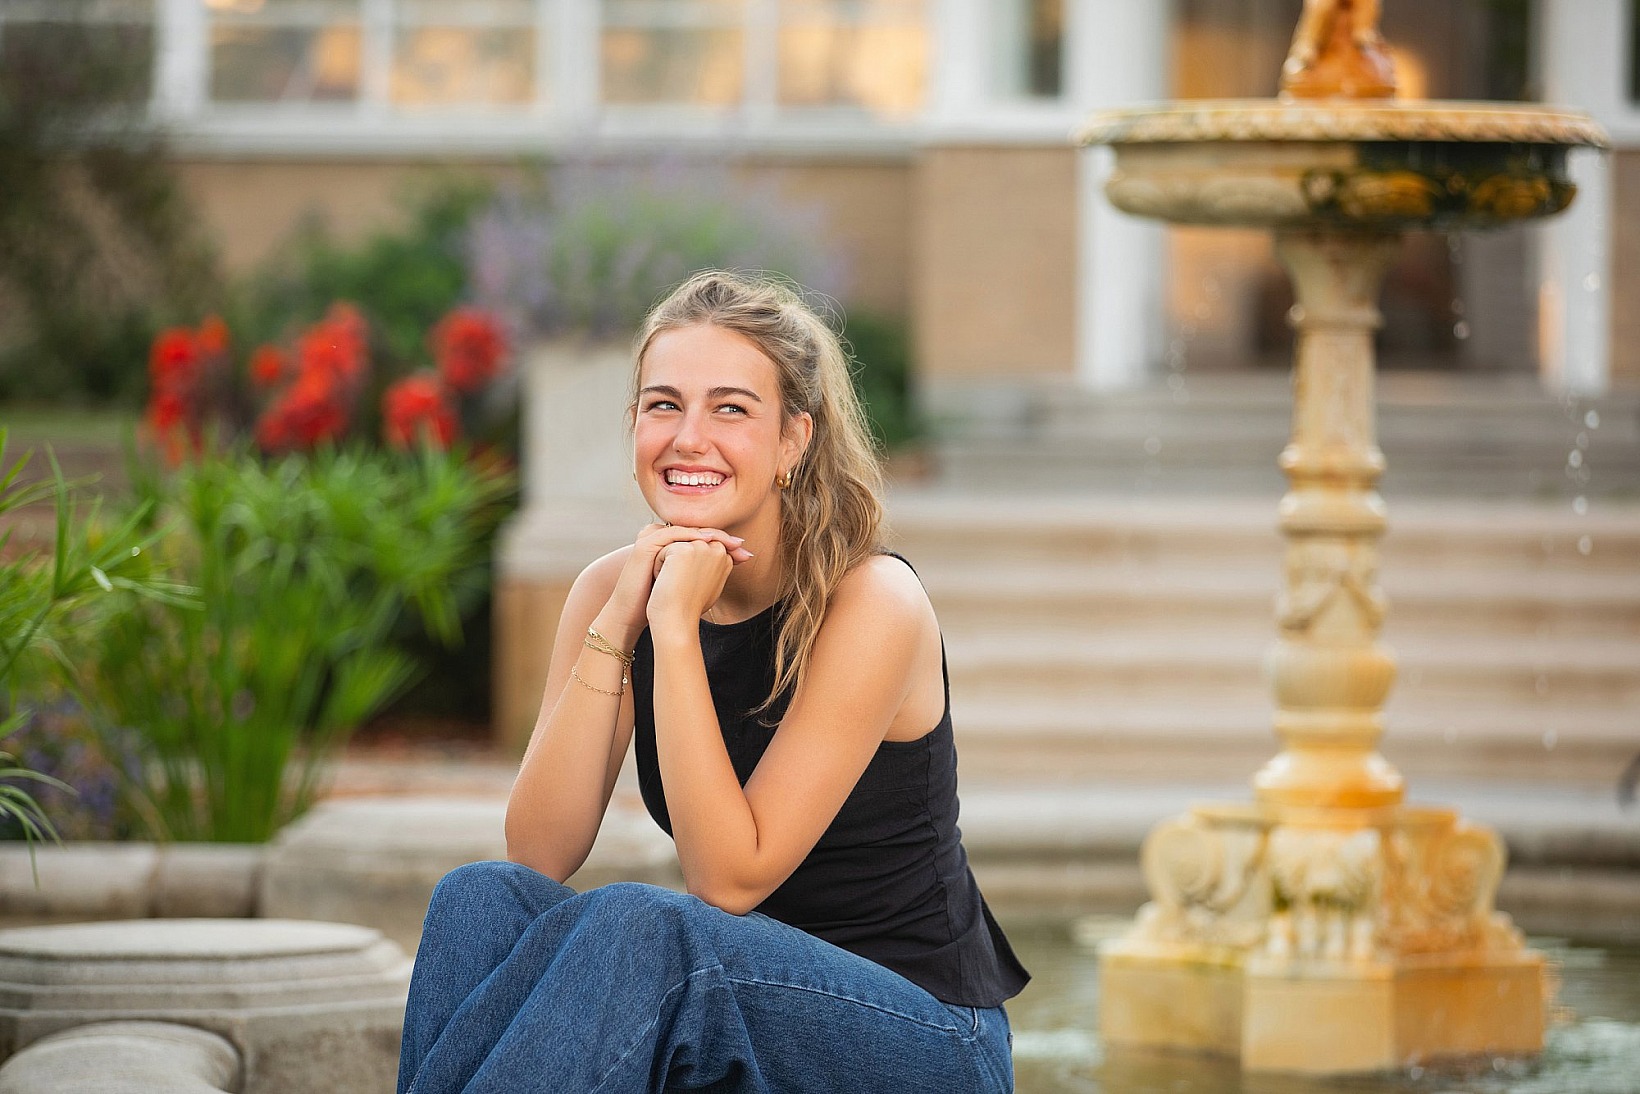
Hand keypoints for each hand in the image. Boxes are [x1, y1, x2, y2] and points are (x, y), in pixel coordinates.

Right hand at [597, 523, 749, 641]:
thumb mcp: (688, 583)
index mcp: (671, 544)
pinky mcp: (645, 544)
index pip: (701, 537)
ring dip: (711, 535)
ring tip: (731, 543)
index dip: (724, 543)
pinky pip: (672, 534)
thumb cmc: (661, 602)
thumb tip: (735, 564)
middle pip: (696, 530)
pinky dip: (691, 537)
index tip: (745, 553)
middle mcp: (661, 537)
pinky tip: (708, 542)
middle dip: (722, 538)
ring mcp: (652, 538)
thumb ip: (708, 571)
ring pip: (686, 530)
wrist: (633, 615)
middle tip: (742, 546)